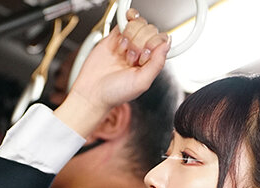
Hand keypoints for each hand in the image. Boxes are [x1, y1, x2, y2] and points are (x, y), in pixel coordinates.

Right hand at [55, 9, 169, 137]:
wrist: (92, 91)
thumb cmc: (115, 93)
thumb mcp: (142, 82)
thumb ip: (157, 63)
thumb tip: (167, 44)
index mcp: (150, 64)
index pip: (160, 41)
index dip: (153, 45)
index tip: (144, 57)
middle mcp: (140, 53)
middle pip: (150, 30)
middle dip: (141, 43)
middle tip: (131, 58)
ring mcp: (128, 44)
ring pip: (138, 25)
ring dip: (131, 38)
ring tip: (124, 54)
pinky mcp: (114, 37)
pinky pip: (124, 23)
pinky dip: (123, 30)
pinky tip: (119, 46)